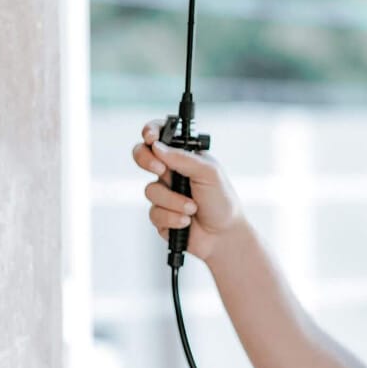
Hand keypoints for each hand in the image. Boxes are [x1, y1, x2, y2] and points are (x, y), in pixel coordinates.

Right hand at [132, 119, 245, 260]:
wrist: (223, 235)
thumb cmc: (222, 200)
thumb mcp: (209, 173)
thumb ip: (183, 158)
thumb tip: (157, 147)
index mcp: (184, 157)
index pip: (161, 136)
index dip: (150, 132)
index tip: (150, 137)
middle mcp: (171, 172)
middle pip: (142, 156)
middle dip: (145, 160)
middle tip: (160, 169)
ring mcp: (164, 193)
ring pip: (151, 190)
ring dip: (173, 201)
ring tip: (193, 208)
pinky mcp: (159, 214)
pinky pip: (154, 212)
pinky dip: (172, 217)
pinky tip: (186, 221)